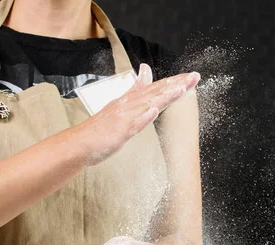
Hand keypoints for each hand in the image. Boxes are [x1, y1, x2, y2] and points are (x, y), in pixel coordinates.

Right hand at [74, 64, 200, 165]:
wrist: (79, 144)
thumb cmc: (100, 129)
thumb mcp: (121, 105)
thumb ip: (134, 89)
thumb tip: (145, 69)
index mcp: (129, 100)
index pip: (156, 87)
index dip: (174, 81)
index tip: (191, 76)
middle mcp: (127, 105)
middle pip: (156, 92)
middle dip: (177, 84)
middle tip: (195, 77)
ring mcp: (123, 117)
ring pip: (147, 104)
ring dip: (164, 96)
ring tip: (181, 89)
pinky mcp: (118, 131)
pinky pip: (132, 123)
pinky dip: (143, 116)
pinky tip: (154, 110)